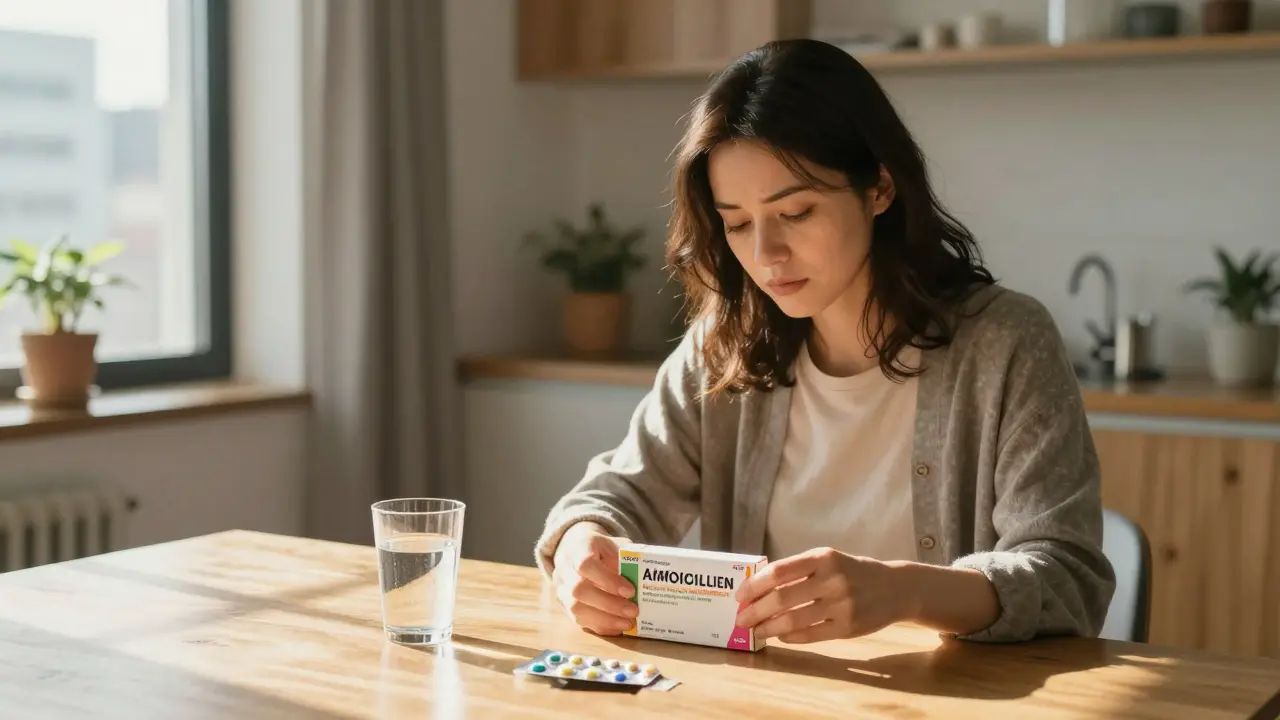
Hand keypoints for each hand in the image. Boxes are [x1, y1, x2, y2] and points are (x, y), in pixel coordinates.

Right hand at [551, 522, 637, 634]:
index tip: (630, 591)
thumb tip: (647, 574)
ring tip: (628, 623)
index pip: (586, 565)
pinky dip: (600, 626)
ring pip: (576, 609)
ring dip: (605, 619)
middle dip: (609, 604)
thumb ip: (627, 557)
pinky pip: (579, 620)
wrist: (573, 549)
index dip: (608, 580)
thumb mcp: (613, 544)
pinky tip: (618, 628)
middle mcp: (564, 569)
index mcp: (578, 548)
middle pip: (579, 590)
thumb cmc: (599, 548)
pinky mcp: (564, 605)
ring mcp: (561, 589)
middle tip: (633, 611)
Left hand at [733, 547, 909, 642]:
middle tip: (741, 619)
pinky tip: (781, 637)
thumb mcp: (829, 559)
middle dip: (755, 611)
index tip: (740, 595)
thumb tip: (758, 587)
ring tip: (756, 631)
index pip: (779, 571)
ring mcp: (841, 605)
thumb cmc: (853, 572)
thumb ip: (798, 570)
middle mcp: (832, 580)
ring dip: (769, 628)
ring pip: (794, 621)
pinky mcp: (848, 628)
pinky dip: (790, 637)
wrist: (896, 588)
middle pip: (782, 599)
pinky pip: (810, 635)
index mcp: (823, 558)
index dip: (755, 585)